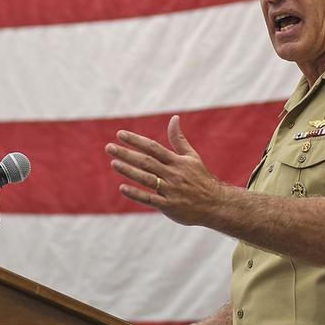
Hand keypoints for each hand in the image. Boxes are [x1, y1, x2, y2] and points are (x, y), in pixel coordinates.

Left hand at [106, 115, 225, 225]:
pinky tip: (123, 187)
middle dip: (127, 154)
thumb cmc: (201, 179)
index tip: (120, 134)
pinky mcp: (169, 206)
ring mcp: (171, 190)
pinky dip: (136, 194)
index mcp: (177, 161)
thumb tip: (174, 118)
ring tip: (113, 163)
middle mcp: (173, 174)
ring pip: (146, 179)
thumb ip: (179, 139)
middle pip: (146, 162)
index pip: (153, 147)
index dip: (136, 140)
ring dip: (129, 171)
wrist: (216, 204)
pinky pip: (150, 199)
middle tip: (109, 147)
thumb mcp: (192, 157)